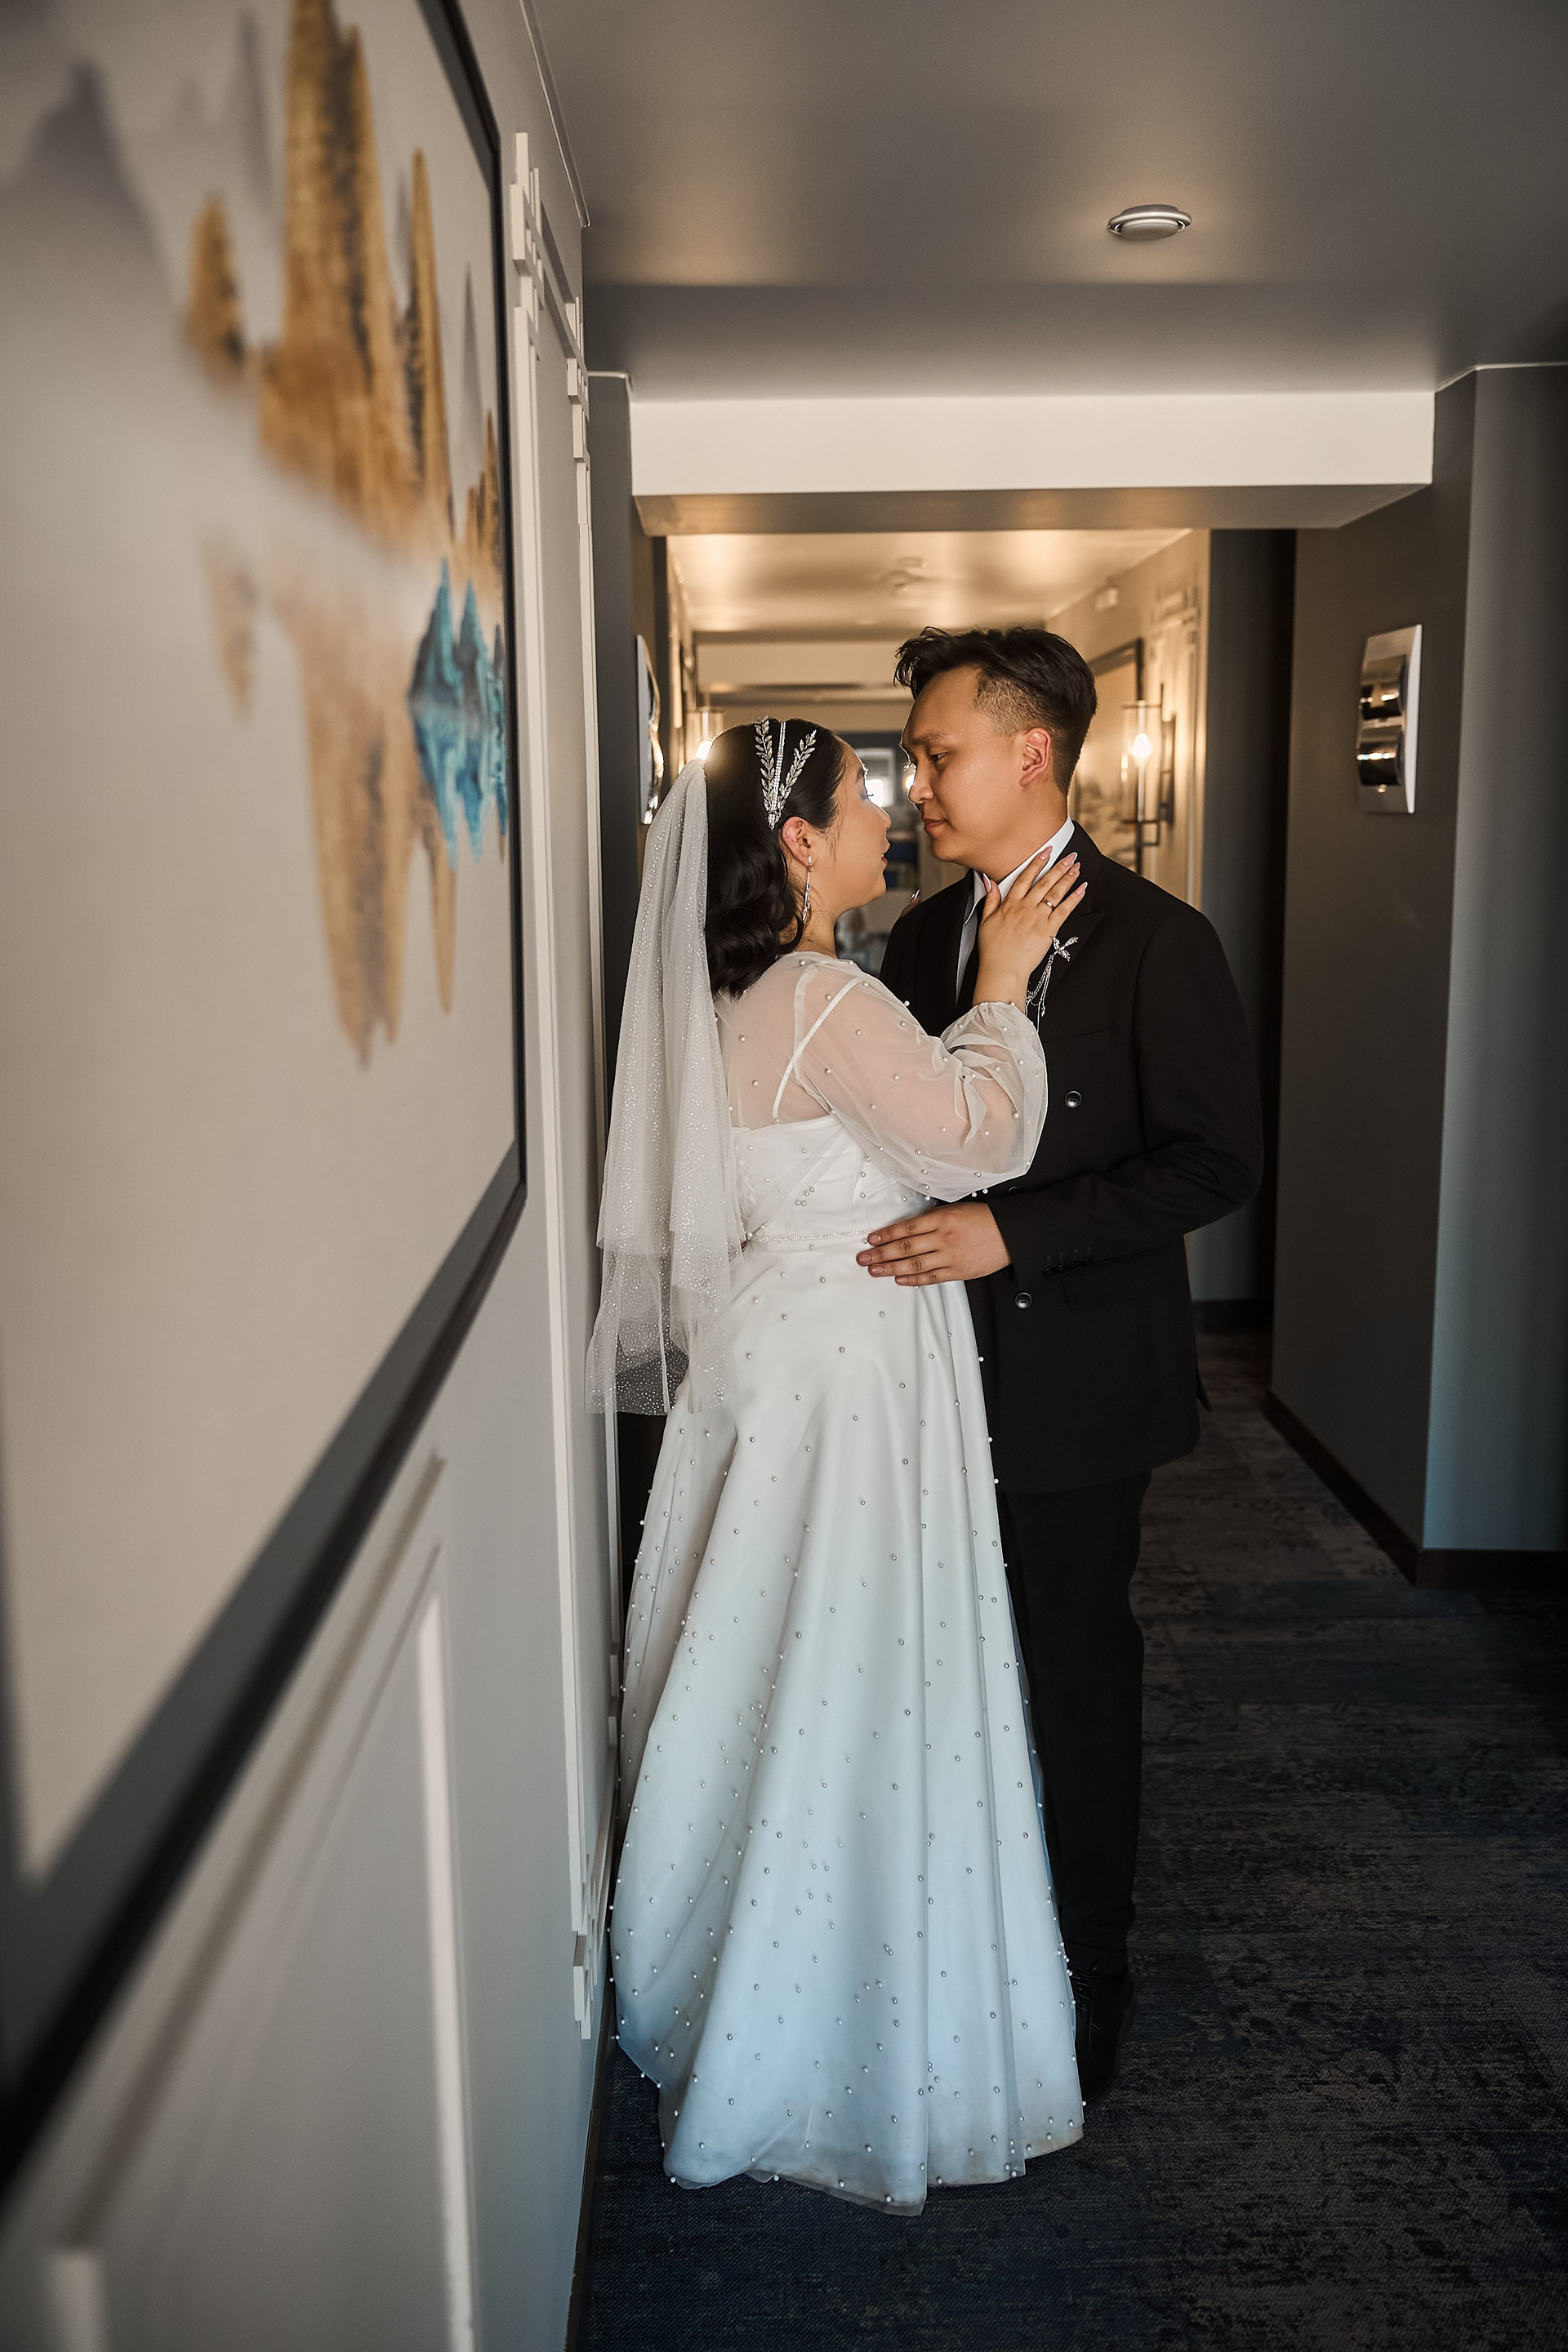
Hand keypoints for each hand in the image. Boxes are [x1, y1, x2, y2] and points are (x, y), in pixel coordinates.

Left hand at [857, 1202, 1010, 1285]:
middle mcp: (944, 1238)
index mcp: (943, 1219)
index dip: (886, 1235)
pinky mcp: (959, 1272)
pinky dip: (914, 1280)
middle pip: (905, 1247)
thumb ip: (933, 1218)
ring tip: (875, 1270)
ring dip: (891, 1268)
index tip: (871, 1239)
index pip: (906, 1228)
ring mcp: (951, 1257)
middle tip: (864, 1258)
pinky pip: (932, 1278)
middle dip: (881, 1253)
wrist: (1011, 1234)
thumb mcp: (957, 1209)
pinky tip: (900, 1279)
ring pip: (915, 1264)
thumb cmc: (985, 1218)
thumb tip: (909, 1228)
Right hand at [975, 851, 1085, 1006]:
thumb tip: (988, 881)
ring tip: (1077, 867)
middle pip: (1044, 882)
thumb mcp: (985, 921)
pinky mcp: (1048, 929)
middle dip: (1058, 867)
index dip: (1036, 863)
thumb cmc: (993, 950)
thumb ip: (990, 899)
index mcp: (1010, 904)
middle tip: (1069, 856)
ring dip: (1067, 878)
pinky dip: (1074, 898)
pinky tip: (1081, 888)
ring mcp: (1037, 917)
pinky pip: (1064, 910)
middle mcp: (1025, 907)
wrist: (1003, 969)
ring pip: (1055, 892)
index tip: (1046, 852)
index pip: (1025, 878)